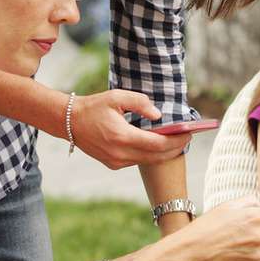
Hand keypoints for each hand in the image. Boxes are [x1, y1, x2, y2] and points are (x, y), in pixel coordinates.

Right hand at [67, 89, 187, 168]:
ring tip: (178, 140)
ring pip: (148, 161)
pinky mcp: (113, 164)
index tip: (189, 133)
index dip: (176, 140)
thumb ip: (140, 103)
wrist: (69, 122)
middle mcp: (119, 153)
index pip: (157, 144)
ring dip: (165, 152)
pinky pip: (138, 161)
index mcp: (122, 136)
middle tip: (188, 137)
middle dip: (175, 148)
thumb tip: (159, 115)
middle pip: (156, 156)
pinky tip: (160, 145)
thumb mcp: (117, 96)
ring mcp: (116, 162)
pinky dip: (151, 154)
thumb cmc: (94, 106)